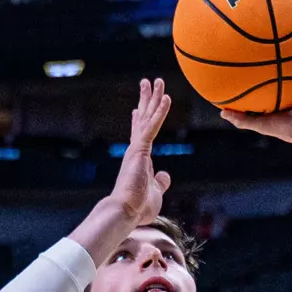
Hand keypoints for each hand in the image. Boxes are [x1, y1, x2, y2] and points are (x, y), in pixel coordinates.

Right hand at [108, 78, 171, 225]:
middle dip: (146, 100)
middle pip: (143, 119)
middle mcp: (136, 150)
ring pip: (148, 117)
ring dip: (153, 97)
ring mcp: (138, 148)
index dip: (142, 120)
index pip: (141, 134)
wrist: (126, 211)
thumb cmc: (138, 207)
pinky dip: (160, 112)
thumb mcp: (155, 192)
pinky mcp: (141, 149)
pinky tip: (166, 98)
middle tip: (148, 82)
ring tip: (157, 80)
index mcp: (140, 159)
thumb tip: (165, 175)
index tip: (139, 109)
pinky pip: (153, 126)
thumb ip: (160, 182)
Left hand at [220, 68, 291, 158]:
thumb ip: (243, 120)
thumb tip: (222, 112)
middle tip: (273, 50)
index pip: (270, 93)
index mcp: (283, 109)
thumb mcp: (263, 124)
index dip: (262, 83)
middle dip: (282, 68)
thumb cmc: (290, 129)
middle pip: (288, 81)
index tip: (252, 70)